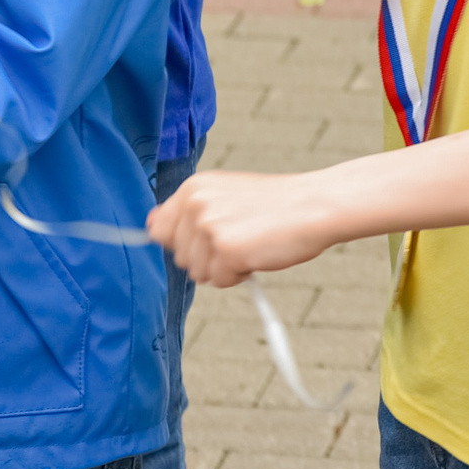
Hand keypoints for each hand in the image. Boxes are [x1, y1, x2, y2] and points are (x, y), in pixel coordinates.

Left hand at [148, 167, 345, 286]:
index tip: (206, 240)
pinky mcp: (226, 250)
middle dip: (208, 257)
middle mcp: (195, 204)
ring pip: (198, 272)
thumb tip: (152, 229)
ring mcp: (209, 227)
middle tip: (243, 237)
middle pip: (179, 256)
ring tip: (253, 243)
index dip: (181, 242)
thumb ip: (192, 211)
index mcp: (193, 188)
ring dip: (225, 267)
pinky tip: (259, 253)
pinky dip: (240, 276)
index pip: (158, 228)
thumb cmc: (277, 205)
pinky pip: (220, 281)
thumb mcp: (226, 195)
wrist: (316, 204)